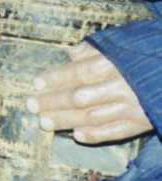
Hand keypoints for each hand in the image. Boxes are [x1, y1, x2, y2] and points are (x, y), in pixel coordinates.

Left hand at [28, 41, 153, 143]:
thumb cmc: (151, 53)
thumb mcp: (126, 43)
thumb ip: (97, 49)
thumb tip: (71, 55)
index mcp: (116, 64)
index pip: (79, 72)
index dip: (56, 78)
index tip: (36, 83)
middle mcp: (122, 87)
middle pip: (80, 97)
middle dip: (53, 102)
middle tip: (31, 105)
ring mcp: (134, 107)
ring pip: (93, 117)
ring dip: (67, 121)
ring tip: (44, 123)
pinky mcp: (145, 122)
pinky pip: (117, 132)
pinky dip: (97, 135)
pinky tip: (77, 136)